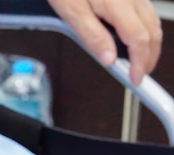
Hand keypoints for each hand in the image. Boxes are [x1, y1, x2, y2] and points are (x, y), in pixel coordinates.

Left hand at [47, 0, 161, 84]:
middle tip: (140, 74)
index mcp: (117, 4)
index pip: (139, 40)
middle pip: (152, 30)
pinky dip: (145, 27)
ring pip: (152, 19)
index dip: (141, 62)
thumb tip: (110, 59)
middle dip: (150, 55)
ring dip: (150, 42)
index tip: (136, 79)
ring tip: (139, 60)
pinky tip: (133, 36)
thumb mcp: (71, 12)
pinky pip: (144, 10)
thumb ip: (92, 36)